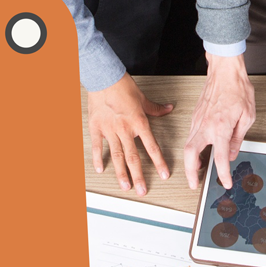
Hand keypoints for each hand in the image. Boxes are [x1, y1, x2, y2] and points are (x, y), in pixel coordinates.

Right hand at [87, 73, 171, 195]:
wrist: (104, 77)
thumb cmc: (123, 86)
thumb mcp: (143, 98)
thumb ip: (155, 108)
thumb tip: (169, 108)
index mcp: (138, 122)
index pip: (151, 146)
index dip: (158, 162)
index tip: (163, 175)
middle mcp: (125, 128)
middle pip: (133, 157)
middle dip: (139, 175)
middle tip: (142, 190)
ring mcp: (110, 129)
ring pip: (116, 155)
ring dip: (121, 172)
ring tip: (125, 186)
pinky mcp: (97, 127)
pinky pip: (98, 146)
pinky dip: (98, 158)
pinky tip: (101, 169)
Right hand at [184, 53, 255, 189]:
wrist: (225, 70)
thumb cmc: (238, 89)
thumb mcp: (248, 116)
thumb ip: (238, 138)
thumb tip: (232, 153)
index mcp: (220, 127)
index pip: (220, 158)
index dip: (223, 174)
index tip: (225, 182)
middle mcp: (205, 125)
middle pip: (190, 154)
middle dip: (190, 172)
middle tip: (194, 184)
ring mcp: (197, 120)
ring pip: (188, 145)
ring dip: (190, 161)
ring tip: (197, 170)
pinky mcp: (195, 116)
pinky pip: (191, 135)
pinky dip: (192, 147)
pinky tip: (200, 150)